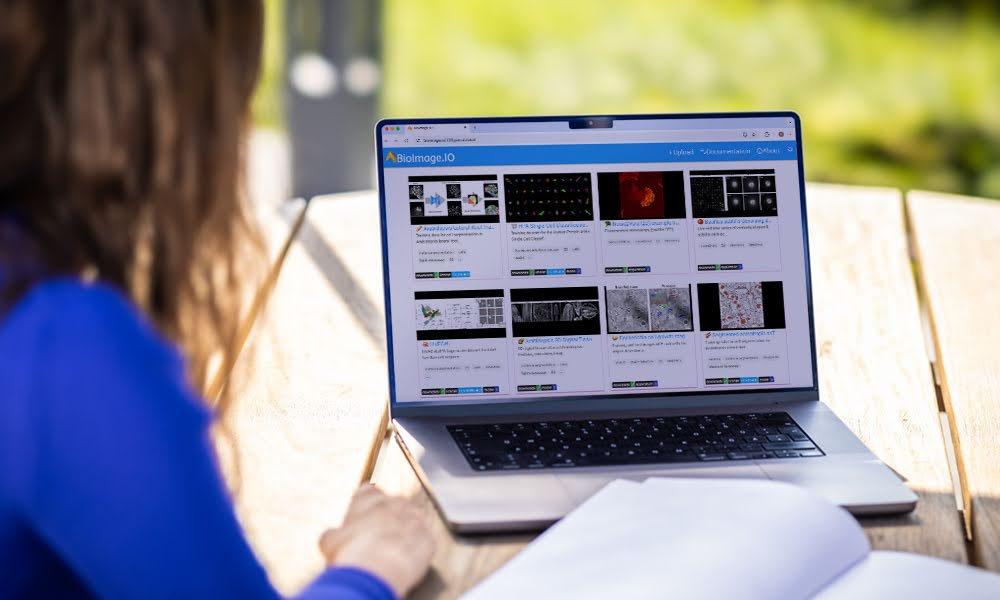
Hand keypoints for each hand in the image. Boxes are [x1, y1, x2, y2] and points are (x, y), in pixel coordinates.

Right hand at [319, 484, 434, 597]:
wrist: (378, 568)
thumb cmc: (350, 551)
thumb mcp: (329, 542)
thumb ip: (333, 533)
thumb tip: (331, 535)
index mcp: (370, 499)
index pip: (368, 491)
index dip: (366, 505)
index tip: (363, 516)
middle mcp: (395, 502)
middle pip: (393, 506)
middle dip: (387, 520)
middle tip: (377, 540)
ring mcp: (415, 518)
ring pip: (411, 523)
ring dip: (404, 535)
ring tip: (391, 553)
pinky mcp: (428, 538)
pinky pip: (423, 543)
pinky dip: (416, 551)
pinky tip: (404, 561)